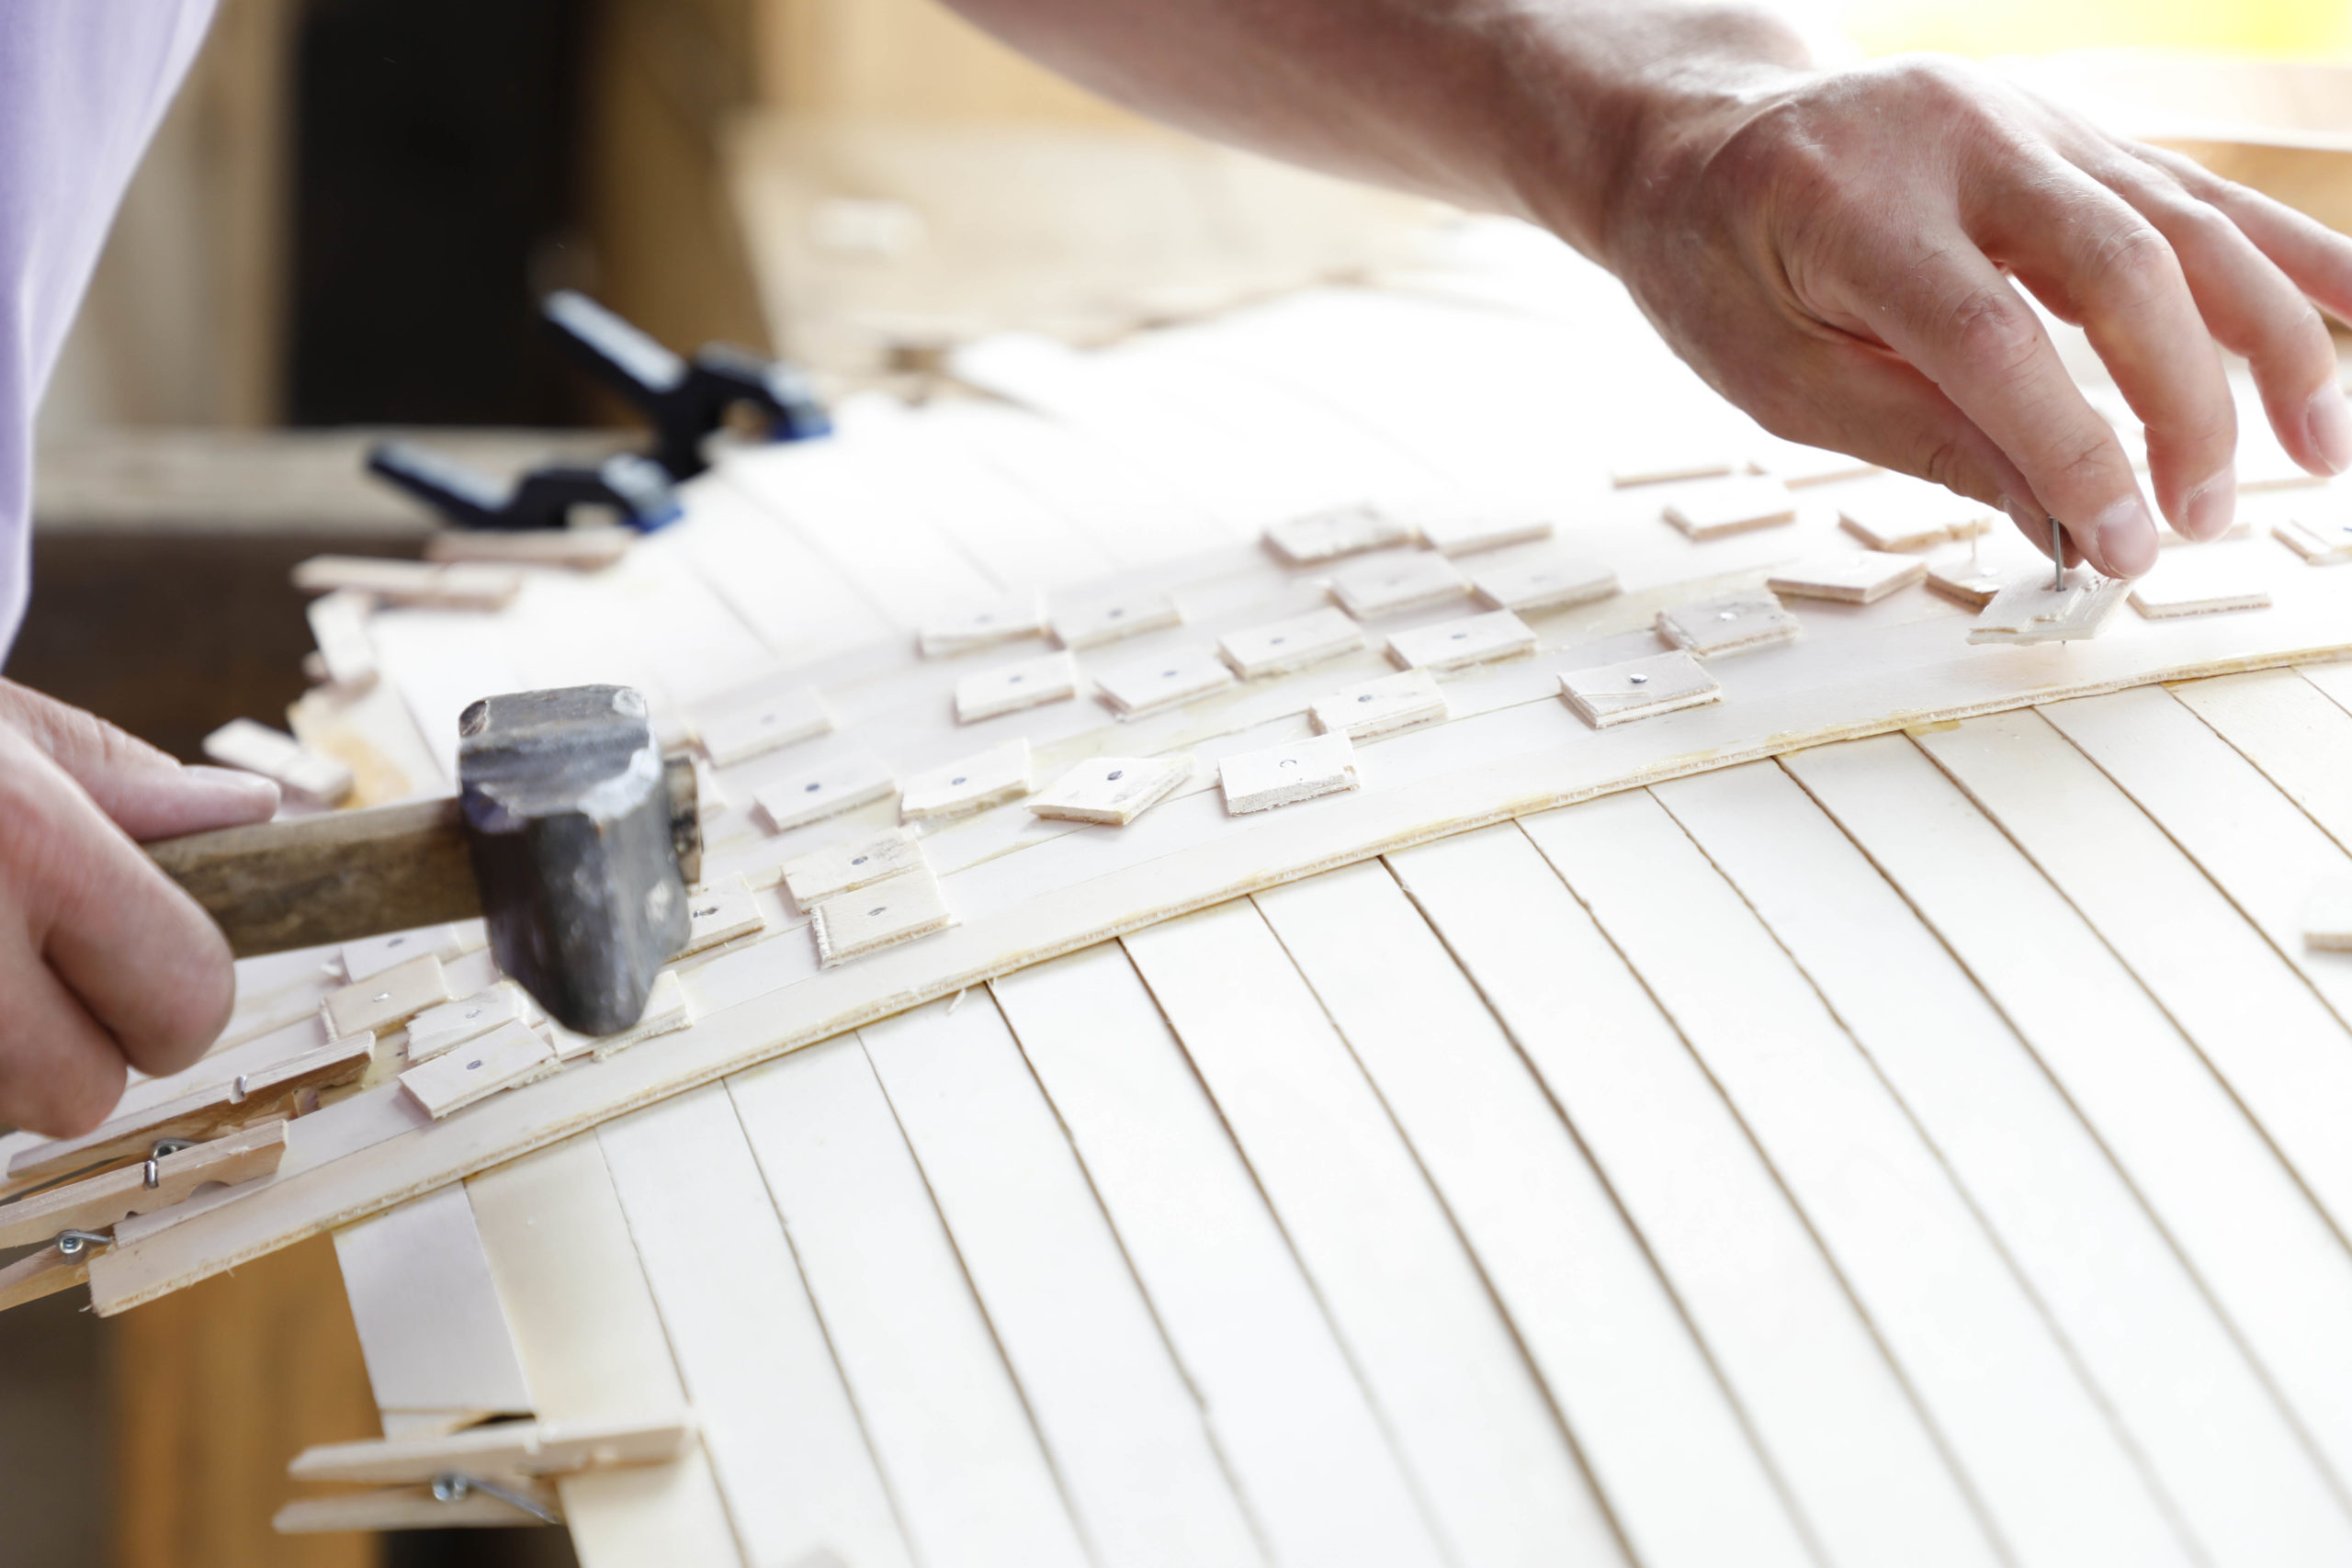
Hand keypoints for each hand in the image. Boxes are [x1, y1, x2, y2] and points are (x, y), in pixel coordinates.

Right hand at [0, 681, 279, 1136]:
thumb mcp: (2, 728)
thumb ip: (129, 786)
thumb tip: (253, 814)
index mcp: (27, 839)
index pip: (186, 996)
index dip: (177, 1000)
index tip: (141, 969)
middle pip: (80, 1097)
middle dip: (70, 1048)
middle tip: (30, 973)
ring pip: (0, 1111)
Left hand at [1596, 53, 2351, 575]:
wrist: (1703, 135)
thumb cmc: (1719, 265)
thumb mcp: (1778, 375)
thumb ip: (1925, 438)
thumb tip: (2066, 530)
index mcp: (1850, 206)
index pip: (1992, 336)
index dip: (2074, 446)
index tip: (2125, 545)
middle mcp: (1958, 139)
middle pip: (2118, 266)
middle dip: (2185, 404)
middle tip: (2201, 519)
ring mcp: (2029, 121)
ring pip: (2186, 220)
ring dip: (2271, 339)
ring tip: (2321, 452)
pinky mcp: (2074, 133)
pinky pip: (2198, 191)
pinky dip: (2288, 254)